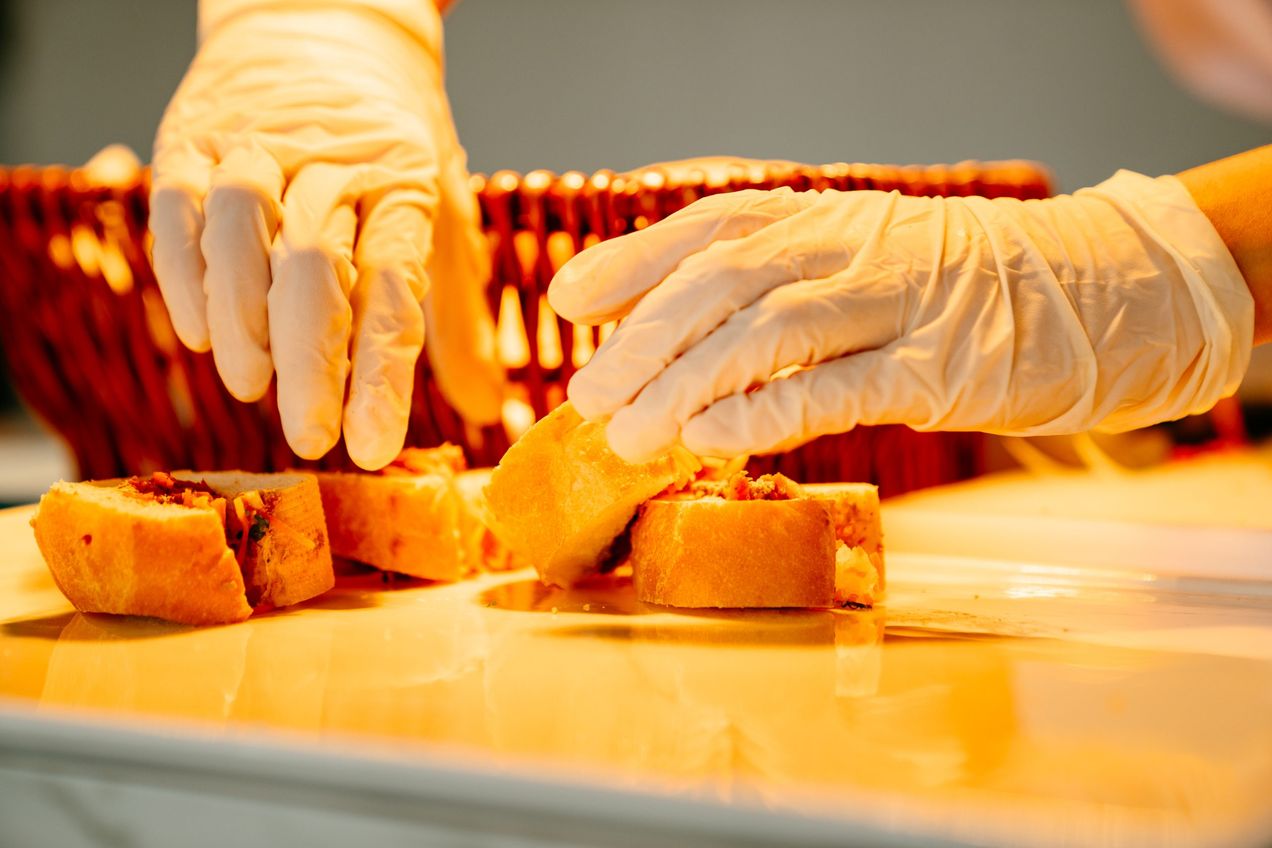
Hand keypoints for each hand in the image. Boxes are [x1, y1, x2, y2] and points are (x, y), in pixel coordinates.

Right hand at [150, 1, 500, 469]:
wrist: (328, 24)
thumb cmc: (393, 140)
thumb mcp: (442, 212)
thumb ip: (454, 316)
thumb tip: (483, 408)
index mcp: (404, 181)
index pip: (394, 285)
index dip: (381, 373)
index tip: (371, 448)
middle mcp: (332, 159)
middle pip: (315, 265)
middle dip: (310, 362)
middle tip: (307, 437)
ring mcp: (257, 142)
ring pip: (241, 230)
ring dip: (241, 318)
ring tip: (250, 385)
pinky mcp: (194, 134)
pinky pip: (177, 207)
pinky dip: (185, 275)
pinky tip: (199, 333)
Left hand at [548, 171, 1253, 460]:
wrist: (1103, 288)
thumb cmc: (965, 289)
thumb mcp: (865, 266)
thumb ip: (782, 286)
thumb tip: (683, 332)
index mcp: (827, 218)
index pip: (710, 226)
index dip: (631, 261)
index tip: (569, 302)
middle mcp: (851, 248)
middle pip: (723, 280)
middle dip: (643, 338)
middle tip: (587, 395)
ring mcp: (896, 302)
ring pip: (767, 330)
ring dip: (686, 382)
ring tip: (627, 433)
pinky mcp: (939, 366)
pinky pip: (836, 386)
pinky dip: (766, 411)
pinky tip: (710, 438)